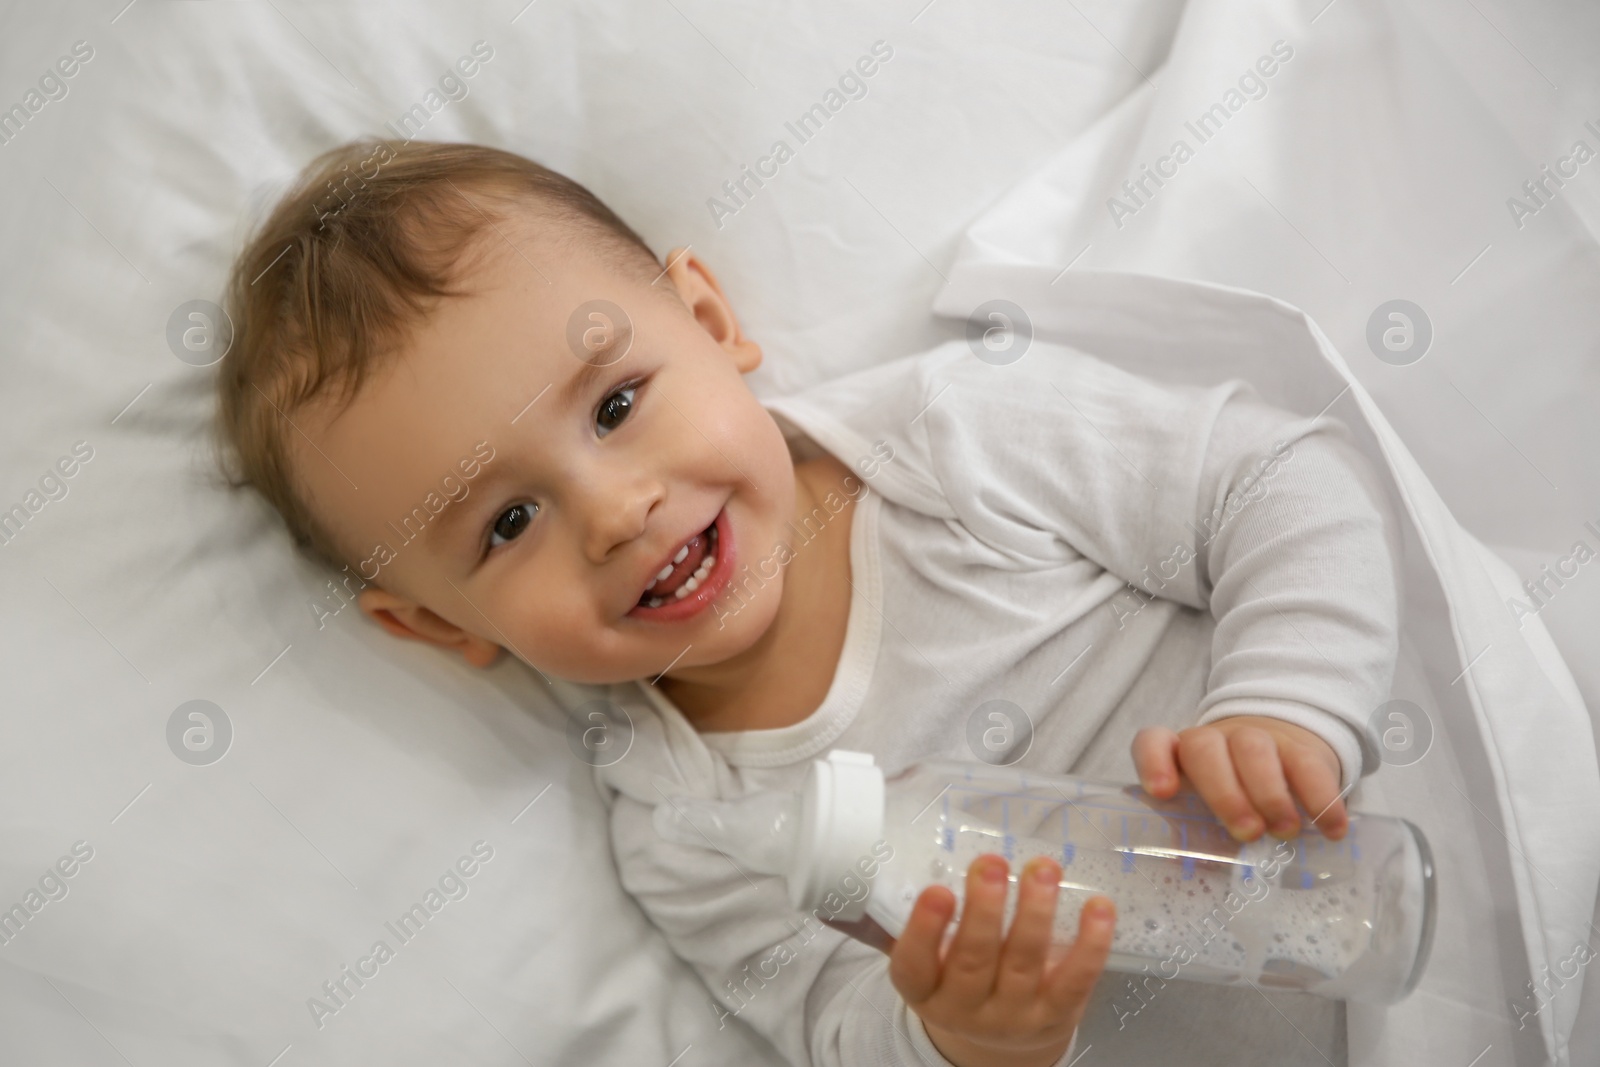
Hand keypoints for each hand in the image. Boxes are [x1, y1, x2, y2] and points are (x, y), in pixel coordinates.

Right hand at [885, 853, 1115, 1066]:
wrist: (1001, 1040)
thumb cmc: (961, 977)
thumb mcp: (932, 960)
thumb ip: (926, 922)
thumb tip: (921, 858)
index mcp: (924, 990)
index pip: (915, 965)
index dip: (925, 930)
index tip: (938, 890)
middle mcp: (964, 1009)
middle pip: (973, 961)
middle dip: (985, 909)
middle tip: (993, 864)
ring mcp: (1013, 1016)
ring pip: (1024, 963)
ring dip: (1035, 912)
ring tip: (1043, 869)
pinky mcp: (1056, 1015)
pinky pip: (1075, 981)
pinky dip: (1090, 944)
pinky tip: (1098, 908)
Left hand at [1133, 716, 1347, 840]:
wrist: (1285, 767)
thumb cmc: (1234, 804)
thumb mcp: (1209, 823)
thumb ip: (1196, 841)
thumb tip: (1185, 873)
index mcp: (1179, 758)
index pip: (1153, 742)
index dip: (1153, 762)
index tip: (1163, 793)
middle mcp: (1212, 741)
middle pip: (1204, 748)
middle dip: (1223, 792)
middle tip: (1247, 832)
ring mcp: (1255, 738)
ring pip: (1253, 748)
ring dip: (1269, 794)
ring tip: (1285, 833)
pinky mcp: (1298, 746)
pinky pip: (1307, 763)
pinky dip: (1321, 798)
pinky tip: (1331, 830)